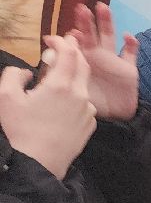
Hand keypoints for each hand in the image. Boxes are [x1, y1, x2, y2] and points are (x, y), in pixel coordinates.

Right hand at [0, 35, 96, 179]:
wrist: (39, 163)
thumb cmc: (20, 129)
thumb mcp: (5, 97)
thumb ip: (14, 75)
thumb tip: (27, 71)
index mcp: (60, 86)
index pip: (69, 53)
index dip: (61, 41)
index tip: (51, 38)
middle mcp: (80, 96)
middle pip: (83, 66)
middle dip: (74, 52)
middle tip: (64, 46)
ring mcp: (88, 112)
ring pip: (84, 86)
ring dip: (74, 76)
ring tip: (60, 76)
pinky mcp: (90, 125)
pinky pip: (85, 105)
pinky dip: (76, 97)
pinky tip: (63, 103)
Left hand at [67, 3, 138, 120]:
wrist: (112, 120)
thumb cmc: (87, 105)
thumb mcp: (68, 88)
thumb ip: (58, 70)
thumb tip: (48, 51)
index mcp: (80, 60)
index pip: (74, 43)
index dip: (71, 36)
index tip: (68, 34)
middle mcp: (95, 56)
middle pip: (91, 34)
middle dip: (86, 21)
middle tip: (81, 9)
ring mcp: (113, 61)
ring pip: (110, 37)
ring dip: (106, 22)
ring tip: (102, 8)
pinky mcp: (128, 69)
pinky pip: (130, 54)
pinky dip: (131, 44)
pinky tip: (128, 36)